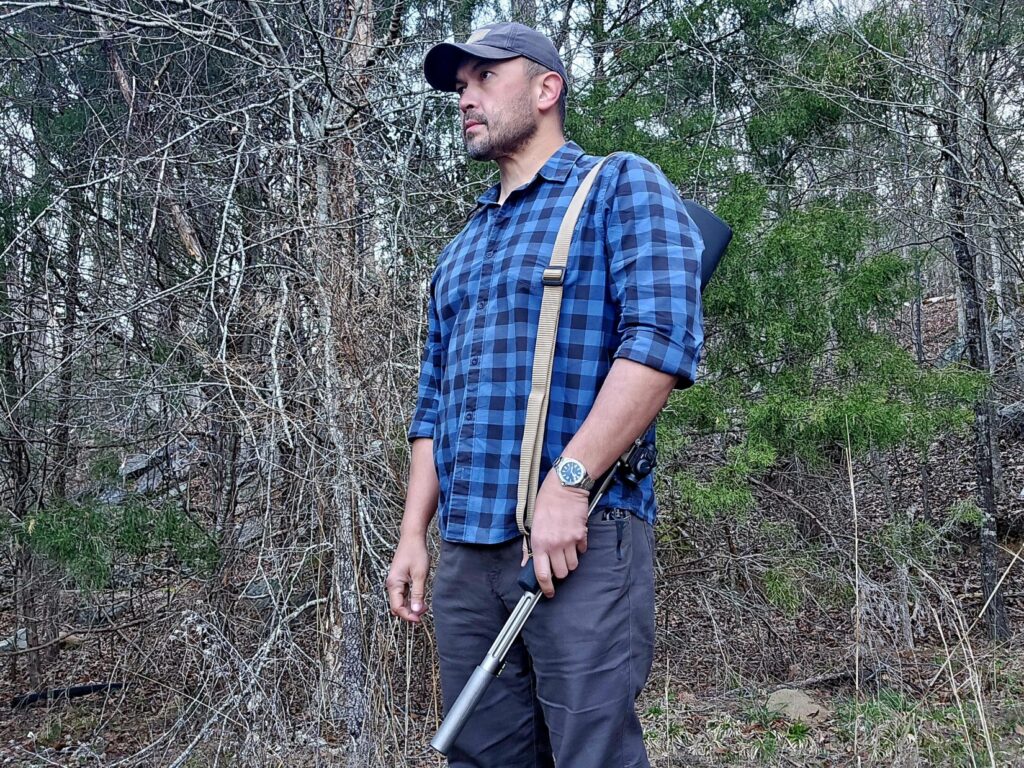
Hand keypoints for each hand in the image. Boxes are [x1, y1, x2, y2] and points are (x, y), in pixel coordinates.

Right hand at [386, 534, 430, 622]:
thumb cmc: (416, 553)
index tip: (419, 620)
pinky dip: (411, 599)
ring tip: (425, 606)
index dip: (408, 616)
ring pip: (400, 601)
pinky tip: (421, 599)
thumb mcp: (420, 574)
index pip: (397, 607)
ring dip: (410, 606)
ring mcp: (395, 582)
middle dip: (409, 613)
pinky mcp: (399, 579)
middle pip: (397, 606)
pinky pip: (403, 594)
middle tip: (424, 613)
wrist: (412, 537)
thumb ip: (417, 593)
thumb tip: (415, 611)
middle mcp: (391, 584)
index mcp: (393, 584)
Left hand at [526, 472, 589, 597]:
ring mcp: (569, 540)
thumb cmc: (545, 502)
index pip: (542, 574)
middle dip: (559, 572)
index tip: (548, 592)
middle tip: (556, 564)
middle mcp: (555, 544)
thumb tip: (526, 563)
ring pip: (573, 565)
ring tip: (565, 550)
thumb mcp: (531, 523)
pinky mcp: (581, 535)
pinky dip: (579, 549)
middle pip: (561, 573)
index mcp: (539, 543)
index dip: (546, 587)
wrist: (564, 487)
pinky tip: (573, 539)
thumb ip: (528, 546)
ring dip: (569, 561)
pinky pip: (582, 551)